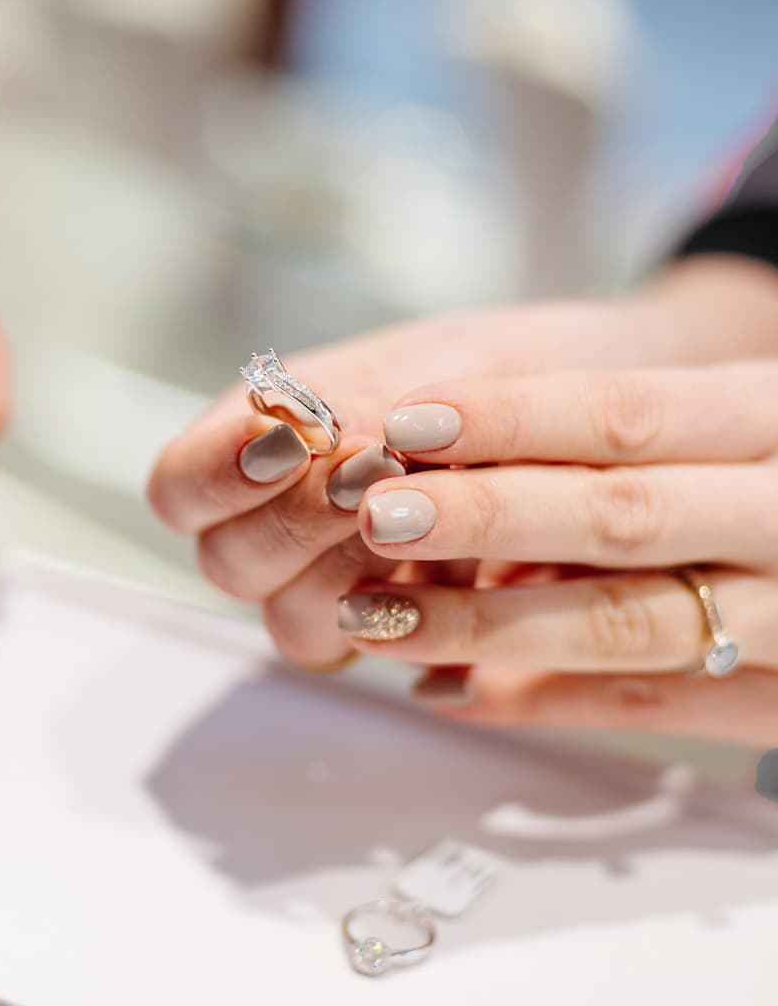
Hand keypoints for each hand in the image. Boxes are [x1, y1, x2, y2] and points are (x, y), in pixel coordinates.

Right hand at [149, 254, 777, 669]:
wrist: (619, 409)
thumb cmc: (521, 365)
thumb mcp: (449, 356)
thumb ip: (375, 397)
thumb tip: (319, 439)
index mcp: (267, 436)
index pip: (178, 486)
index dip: (216, 475)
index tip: (293, 444)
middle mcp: (286, 518)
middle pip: (227, 564)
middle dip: (301, 522)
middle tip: (381, 477)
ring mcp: (341, 579)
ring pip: (293, 623)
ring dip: (357, 573)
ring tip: (434, 517)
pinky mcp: (405, 625)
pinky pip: (377, 650)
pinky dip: (417, 614)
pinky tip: (470, 567)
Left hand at [339, 360, 777, 746]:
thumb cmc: (758, 459)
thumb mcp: (724, 415)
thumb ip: (611, 432)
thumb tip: (437, 448)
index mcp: (768, 420)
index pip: (629, 413)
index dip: (511, 419)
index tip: (408, 424)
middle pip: (621, 516)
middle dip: (486, 518)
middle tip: (379, 516)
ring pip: (625, 622)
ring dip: (487, 625)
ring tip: (380, 616)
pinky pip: (648, 705)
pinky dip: (541, 702)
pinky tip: (449, 687)